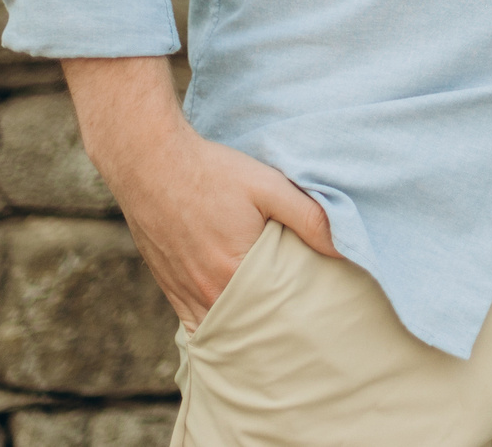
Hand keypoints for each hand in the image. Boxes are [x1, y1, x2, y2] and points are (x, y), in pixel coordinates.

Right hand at [63, 57, 338, 326]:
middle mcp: (204, 291)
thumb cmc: (212, 172)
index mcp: (233, 273)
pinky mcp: (167, 284)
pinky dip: (216, 324)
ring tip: (271, 326)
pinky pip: (194, 321)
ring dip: (243, 328)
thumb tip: (341, 249)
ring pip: (219, 327)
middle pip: (247, 326)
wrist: (150, 162)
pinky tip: (234, 321)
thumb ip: (308, 217)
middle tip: (299, 326)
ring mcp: (182, 291)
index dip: (296, 315)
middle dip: (273, 328)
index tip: (316, 314)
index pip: (275, 313)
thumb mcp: (269, 186)